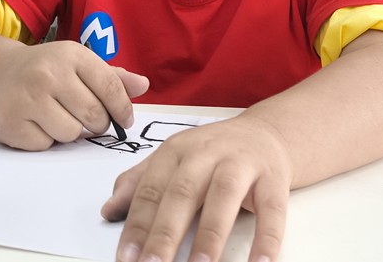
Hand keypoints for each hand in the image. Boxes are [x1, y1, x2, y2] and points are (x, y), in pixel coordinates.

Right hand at [0, 40, 148, 149]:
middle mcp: (47, 73)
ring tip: (58, 116)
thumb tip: (143, 85)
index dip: (123, 109)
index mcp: (71, 55)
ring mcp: (26, 98)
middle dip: (98, 123)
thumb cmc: (50, 70)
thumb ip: (113, 77)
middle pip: (94, 115)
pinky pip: (45, 145)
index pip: (110, 88)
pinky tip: (37, 123)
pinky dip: (46, 140)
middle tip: (88, 118)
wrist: (0, 73)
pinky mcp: (9, 122)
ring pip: (70, 133)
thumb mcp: (81, 64)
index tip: (125, 120)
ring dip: (70, 132)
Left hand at [102, 115, 292, 261]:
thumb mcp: (174, 160)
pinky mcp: (274, 178)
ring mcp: (243, 163)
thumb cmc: (214, 153)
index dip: (137, 225)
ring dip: (210, 236)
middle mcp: (208, 153)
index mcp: (177, 150)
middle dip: (165, 234)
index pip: (151, 190)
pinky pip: (272, 211)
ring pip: (224, 197)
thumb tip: (108, 211)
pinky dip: (267, 240)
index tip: (126, 258)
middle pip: (183, 193)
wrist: (266, 133)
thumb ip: (140, 183)